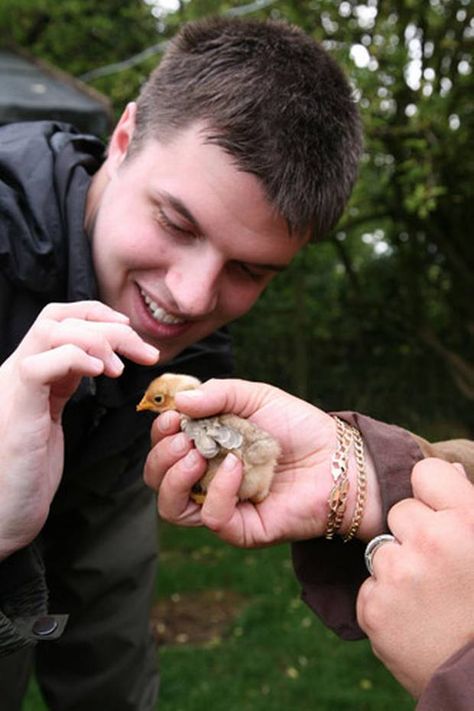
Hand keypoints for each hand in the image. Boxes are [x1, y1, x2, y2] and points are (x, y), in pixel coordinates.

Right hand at [0, 301, 158, 559]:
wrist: (1, 515)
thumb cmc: (27, 472)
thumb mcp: (50, 417)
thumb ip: (65, 385)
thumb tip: (98, 363)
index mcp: (28, 371)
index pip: (58, 318)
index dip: (96, 314)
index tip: (130, 331)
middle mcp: (17, 371)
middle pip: (60, 318)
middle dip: (110, 326)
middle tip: (145, 353)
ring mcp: (13, 387)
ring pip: (51, 331)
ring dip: (98, 341)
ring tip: (122, 370)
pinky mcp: (17, 410)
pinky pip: (40, 365)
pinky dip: (76, 359)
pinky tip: (101, 374)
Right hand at [143, 378, 380, 546]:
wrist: (338, 457)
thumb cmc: (298, 426)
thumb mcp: (255, 396)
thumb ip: (218, 393)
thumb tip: (179, 403)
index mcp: (206, 447)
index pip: (165, 448)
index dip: (160, 433)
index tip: (171, 417)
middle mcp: (207, 478)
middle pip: (158, 478)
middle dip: (161, 456)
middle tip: (182, 438)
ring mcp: (222, 504)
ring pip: (171, 507)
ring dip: (173, 478)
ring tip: (194, 454)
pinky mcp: (241, 528)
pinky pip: (212, 517)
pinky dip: (217, 491)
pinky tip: (233, 466)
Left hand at [356, 458, 473, 697]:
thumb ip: (466, 505)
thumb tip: (446, 470)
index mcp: (466, 520)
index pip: (425, 472)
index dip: (429, 494)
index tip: (437, 513)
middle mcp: (430, 540)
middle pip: (398, 513)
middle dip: (412, 534)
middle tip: (438, 567)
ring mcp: (398, 575)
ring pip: (380, 550)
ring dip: (396, 568)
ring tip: (428, 596)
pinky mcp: (373, 608)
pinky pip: (369, 586)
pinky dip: (384, 600)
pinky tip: (412, 617)